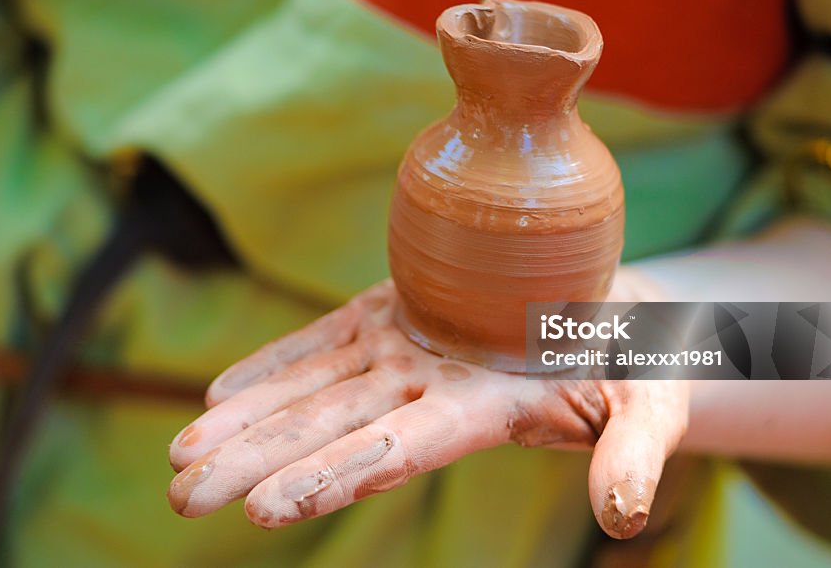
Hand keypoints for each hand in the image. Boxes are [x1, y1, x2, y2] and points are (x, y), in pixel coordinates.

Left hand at [167, 276, 687, 538]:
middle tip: (181, 495)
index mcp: (483, 410)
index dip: (331, 475)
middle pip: (330, 426)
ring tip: (179, 454)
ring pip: (313, 385)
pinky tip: (219, 393)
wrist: (606, 321)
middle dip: (254, 460)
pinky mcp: (396, 317)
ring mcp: (407, 352)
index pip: (395, 450)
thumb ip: (633, 453)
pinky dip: (273, 363)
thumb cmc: (637, 367)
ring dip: (246, 420)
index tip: (259, 508)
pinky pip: (325, 340)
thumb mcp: (651, 406)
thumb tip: (621, 515)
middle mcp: (430, 387)